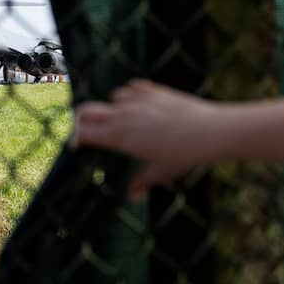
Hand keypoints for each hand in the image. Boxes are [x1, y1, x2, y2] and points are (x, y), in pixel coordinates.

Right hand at [72, 80, 221, 198]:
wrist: (210, 131)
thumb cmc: (184, 155)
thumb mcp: (161, 172)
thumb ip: (142, 182)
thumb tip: (132, 195)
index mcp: (119, 137)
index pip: (81, 132)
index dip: (73, 138)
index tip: (75, 146)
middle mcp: (123, 115)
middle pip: (85, 110)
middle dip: (80, 119)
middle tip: (85, 129)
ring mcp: (137, 99)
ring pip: (112, 98)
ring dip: (112, 108)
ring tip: (123, 120)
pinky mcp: (152, 89)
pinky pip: (132, 88)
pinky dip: (132, 96)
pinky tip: (142, 106)